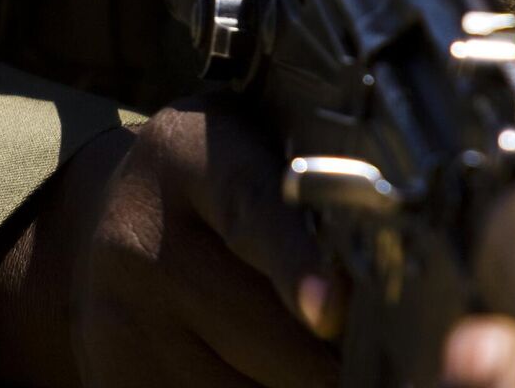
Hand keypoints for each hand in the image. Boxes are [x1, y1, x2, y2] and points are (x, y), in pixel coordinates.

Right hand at [0, 94, 514, 387]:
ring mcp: (119, 316)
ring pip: (240, 386)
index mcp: (191, 157)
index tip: (333, 310)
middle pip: (260, 326)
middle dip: (339, 356)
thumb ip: (314, 182)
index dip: (295, 265)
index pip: (251, 211)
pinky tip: (274, 377)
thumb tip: (417, 246)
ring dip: (301, 385)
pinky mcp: (114, 372)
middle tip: (410, 359)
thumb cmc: (213, 182)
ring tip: (345, 370)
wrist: (97, 223)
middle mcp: (142, 236)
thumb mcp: (252, 149)